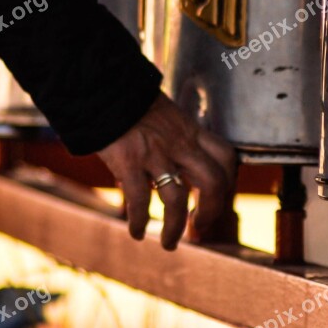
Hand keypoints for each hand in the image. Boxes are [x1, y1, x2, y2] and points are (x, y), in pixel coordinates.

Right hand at [97, 92, 235, 249]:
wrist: (100, 83)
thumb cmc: (128, 101)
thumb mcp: (164, 113)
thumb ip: (174, 135)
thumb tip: (174, 159)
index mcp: (190, 129)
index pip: (226, 157)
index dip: (228, 183)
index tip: (215, 199)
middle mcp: (179, 143)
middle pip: (214, 182)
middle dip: (211, 212)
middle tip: (198, 228)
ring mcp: (155, 153)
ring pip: (177, 199)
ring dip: (174, 228)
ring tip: (168, 244)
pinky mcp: (128, 161)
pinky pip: (140, 200)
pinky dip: (139, 222)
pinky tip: (135, 232)